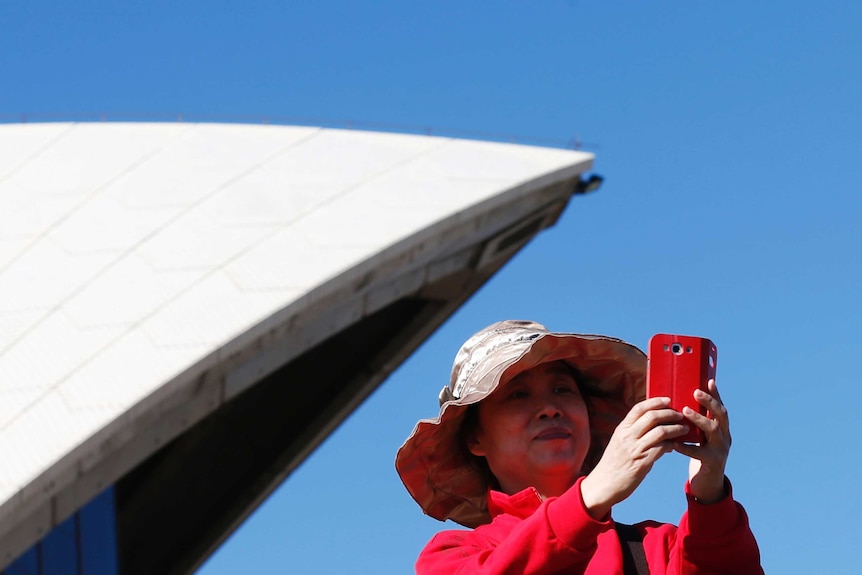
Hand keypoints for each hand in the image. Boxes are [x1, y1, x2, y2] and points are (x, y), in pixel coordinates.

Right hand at [581, 397, 688, 518]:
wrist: (604, 484)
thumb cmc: (614, 463)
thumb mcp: (619, 442)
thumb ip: (632, 433)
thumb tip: (652, 425)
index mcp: (621, 429)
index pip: (639, 408)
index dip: (655, 402)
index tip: (668, 400)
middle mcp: (627, 436)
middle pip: (652, 417)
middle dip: (669, 413)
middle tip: (680, 415)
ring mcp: (634, 449)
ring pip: (660, 431)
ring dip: (675, 429)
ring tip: (684, 429)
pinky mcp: (642, 463)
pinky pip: (662, 449)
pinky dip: (672, 445)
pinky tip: (676, 445)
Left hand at [673, 379, 731, 503]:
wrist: (708, 482)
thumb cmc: (701, 453)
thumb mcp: (702, 436)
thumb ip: (696, 422)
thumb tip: (680, 401)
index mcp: (722, 428)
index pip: (720, 407)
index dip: (716, 394)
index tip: (709, 380)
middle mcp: (725, 436)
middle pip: (721, 416)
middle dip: (709, 403)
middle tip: (695, 393)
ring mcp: (721, 449)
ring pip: (713, 431)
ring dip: (699, 419)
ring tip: (685, 412)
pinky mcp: (713, 462)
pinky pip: (699, 453)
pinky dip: (685, 447)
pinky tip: (673, 442)